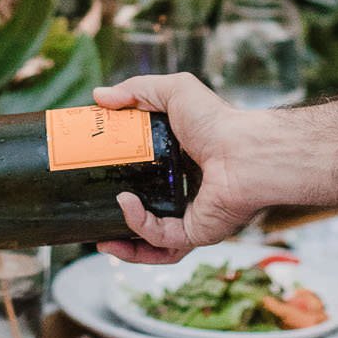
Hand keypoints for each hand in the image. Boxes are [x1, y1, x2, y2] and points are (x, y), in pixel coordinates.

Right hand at [93, 75, 268, 263]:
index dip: (117, 179)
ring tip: (99, 241)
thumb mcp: (173, 91)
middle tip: (92, 217)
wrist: (245, 150)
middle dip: (118, 225)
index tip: (92, 174)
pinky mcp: (197, 232)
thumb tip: (98, 96)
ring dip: (125, 247)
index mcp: (178, 164)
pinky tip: (125, 205)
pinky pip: (162, 240)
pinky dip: (139, 226)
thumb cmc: (217, 120)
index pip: (142, 179)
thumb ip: (136, 90)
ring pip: (152, 243)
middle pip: (145, 216)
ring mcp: (191, 216)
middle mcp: (185, 194)